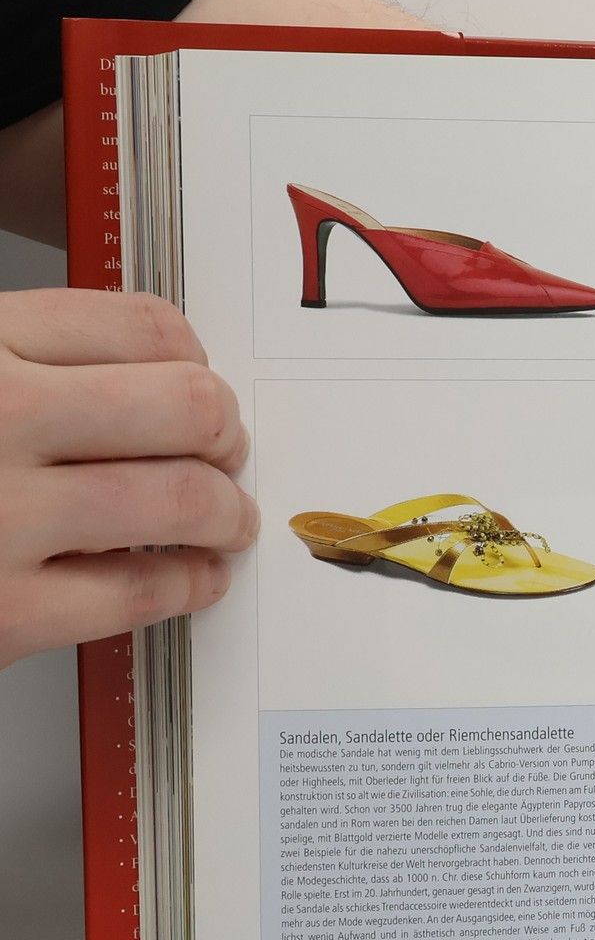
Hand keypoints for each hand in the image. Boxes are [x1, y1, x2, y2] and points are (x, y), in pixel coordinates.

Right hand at [0, 290, 257, 670]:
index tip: (200, 383)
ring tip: (224, 521)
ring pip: (181, 499)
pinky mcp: (1, 613)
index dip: (195, 360)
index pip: (141, 326)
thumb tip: (150, 372)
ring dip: (224, 513)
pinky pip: (140, 591)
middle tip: (227, 452)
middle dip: (224, 433)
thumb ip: (21, 362)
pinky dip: (187, 584)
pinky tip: (191, 577)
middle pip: (185, 406)